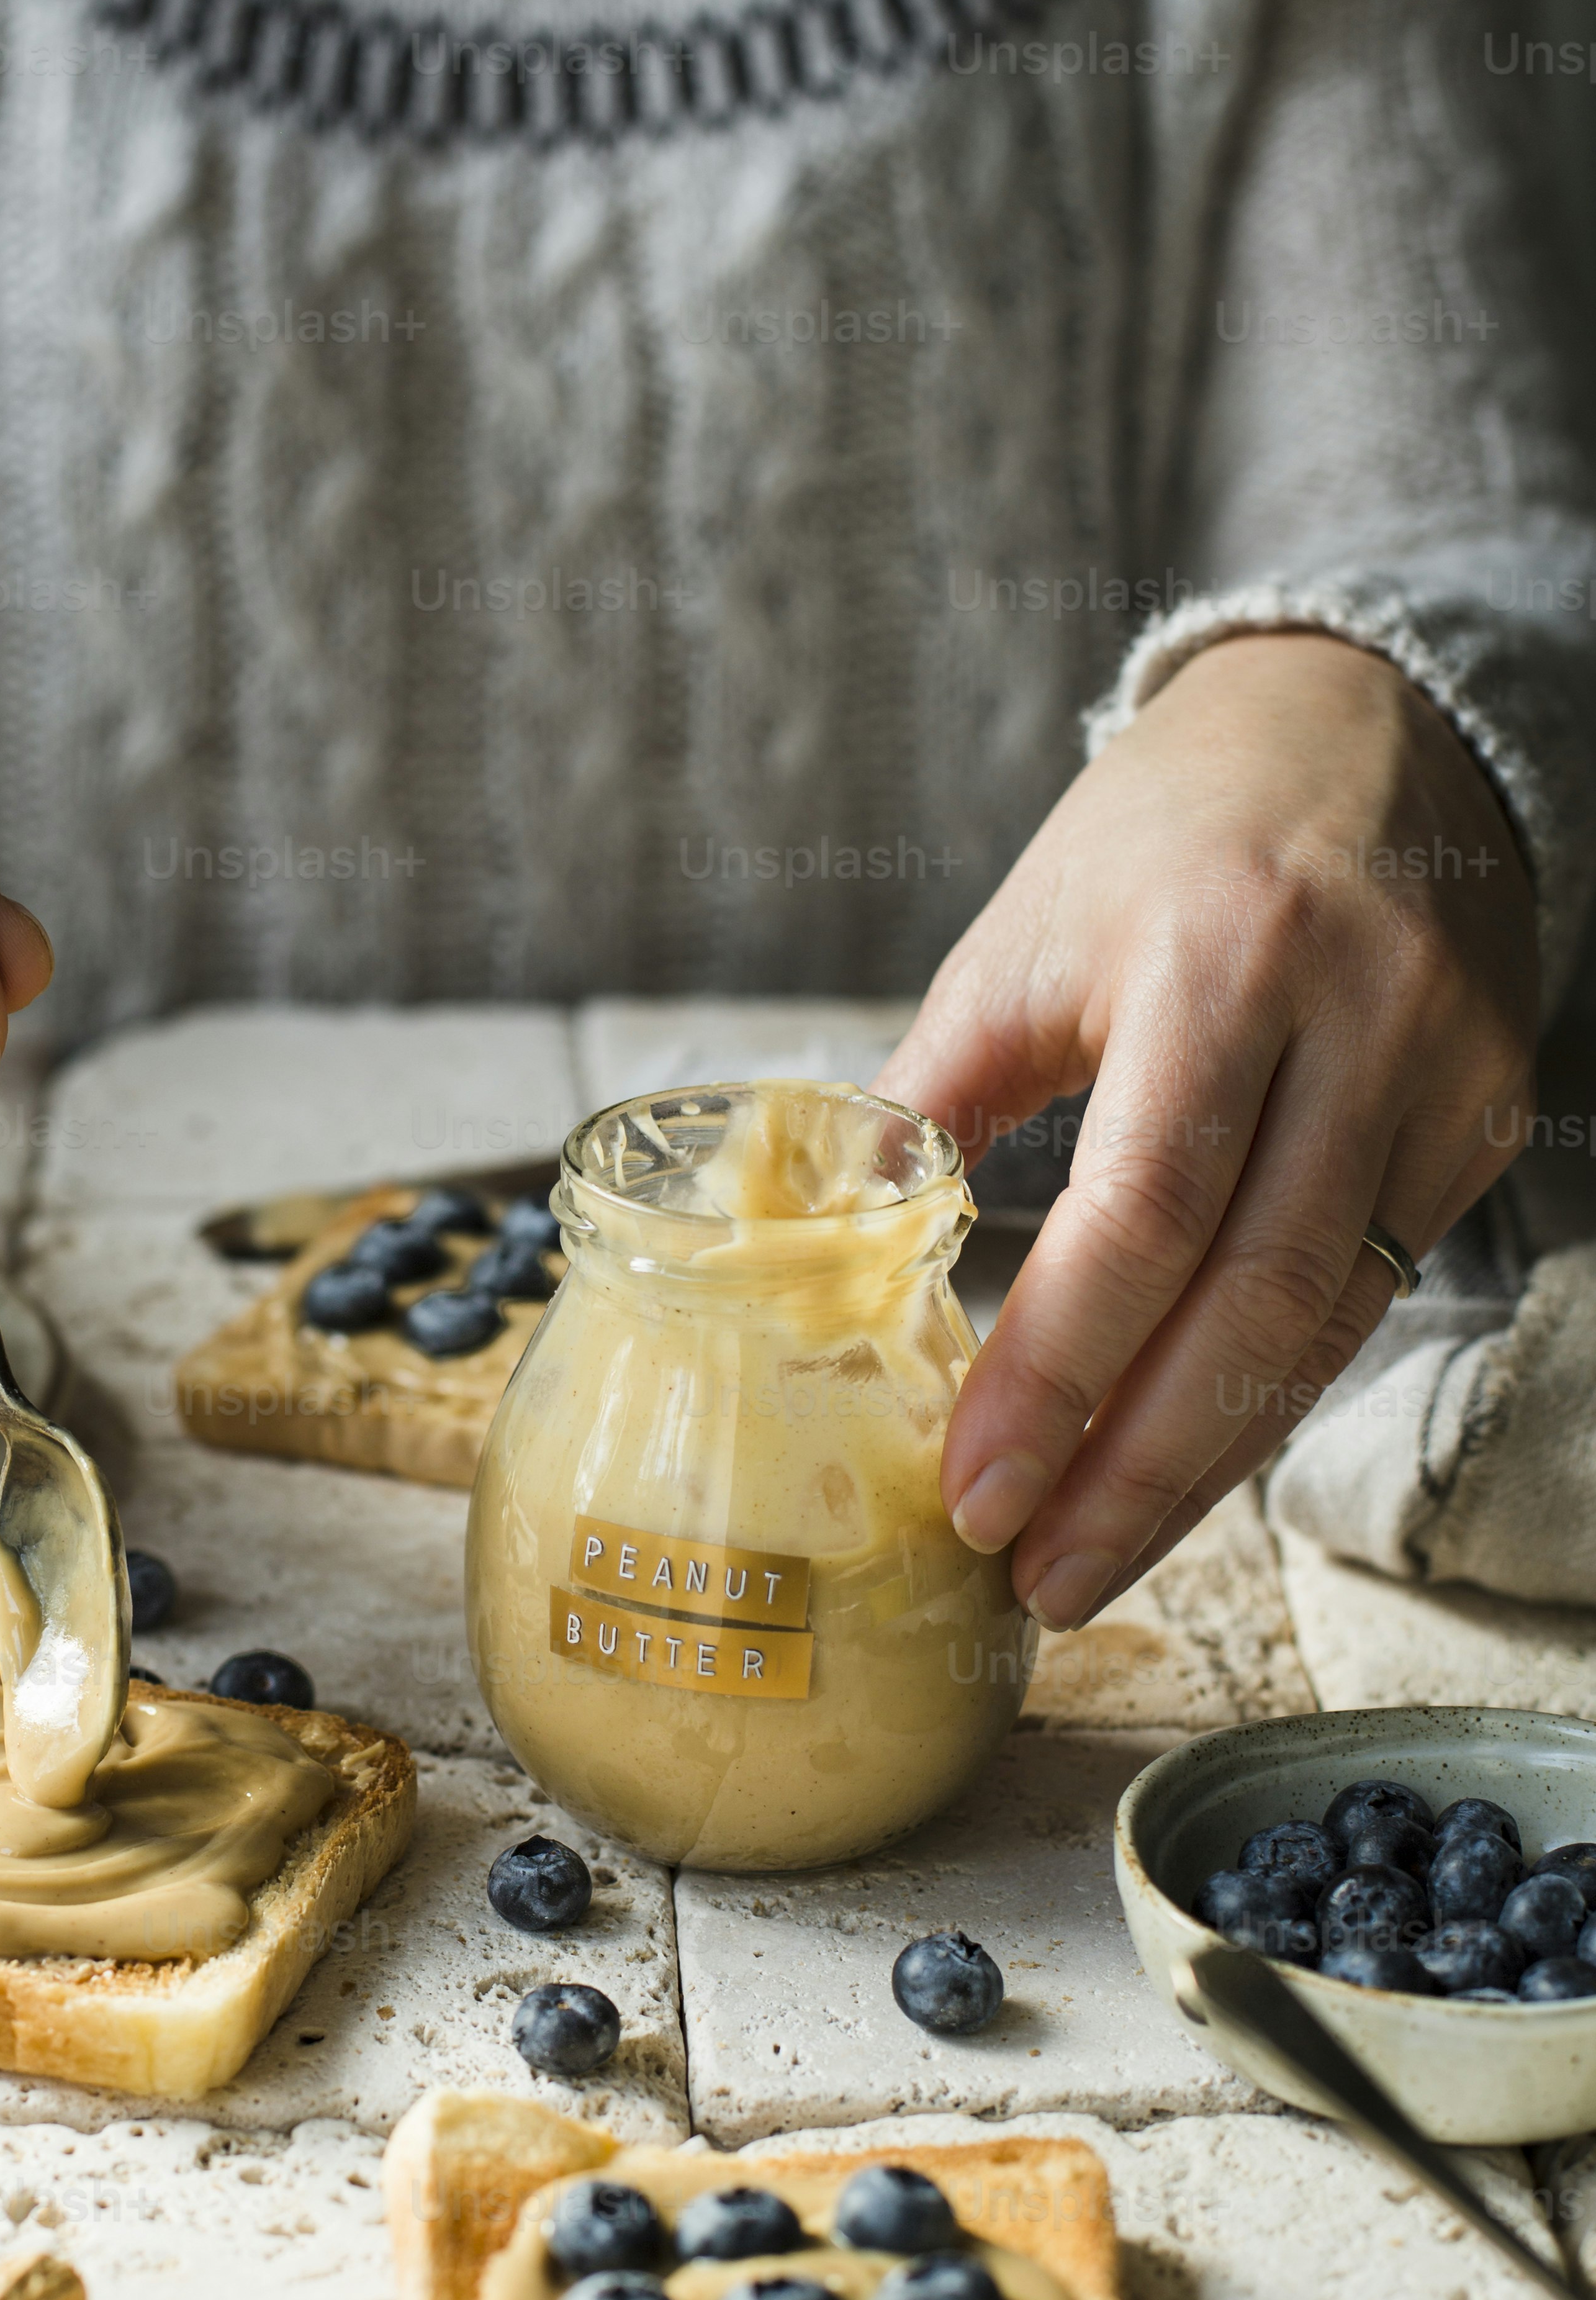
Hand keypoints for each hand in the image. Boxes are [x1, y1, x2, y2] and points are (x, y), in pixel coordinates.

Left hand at [879, 631, 1537, 1624]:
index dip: (1056, 1373)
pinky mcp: (1484, 1116)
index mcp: (1214, 959)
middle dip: (1137, 1470)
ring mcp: (1439, 1075)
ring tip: (1094, 1557)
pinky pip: (1371, 1292)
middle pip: (1252, 1301)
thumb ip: (928, 1096)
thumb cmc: (1159, 836)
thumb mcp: (1019, 939)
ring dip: (1205, 1465)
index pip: (1140, 1214)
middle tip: (1036, 1577)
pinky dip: (1271, 1390)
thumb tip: (814, 1251)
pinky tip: (1187, 1463)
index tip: (975, 1491)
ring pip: (1325, 1324)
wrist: (1360, 722)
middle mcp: (1352, 1021)